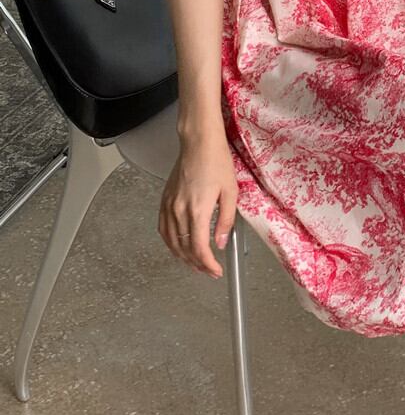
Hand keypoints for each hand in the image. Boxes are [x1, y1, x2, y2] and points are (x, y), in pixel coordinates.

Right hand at [158, 130, 237, 278]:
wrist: (199, 143)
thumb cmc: (216, 161)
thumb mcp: (231, 191)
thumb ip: (226, 220)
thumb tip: (221, 242)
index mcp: (197, 210)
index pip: (200, 249)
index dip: (208, 265)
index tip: (216, 271)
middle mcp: (179, 210)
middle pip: (184, 249)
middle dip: (197, 264)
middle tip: (208, 270)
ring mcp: (169, 206)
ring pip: (171, 242)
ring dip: (182, 257)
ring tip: (195, 263)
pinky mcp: (165, 200)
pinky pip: (163, 229)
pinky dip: (169, 243)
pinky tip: (177, 245)